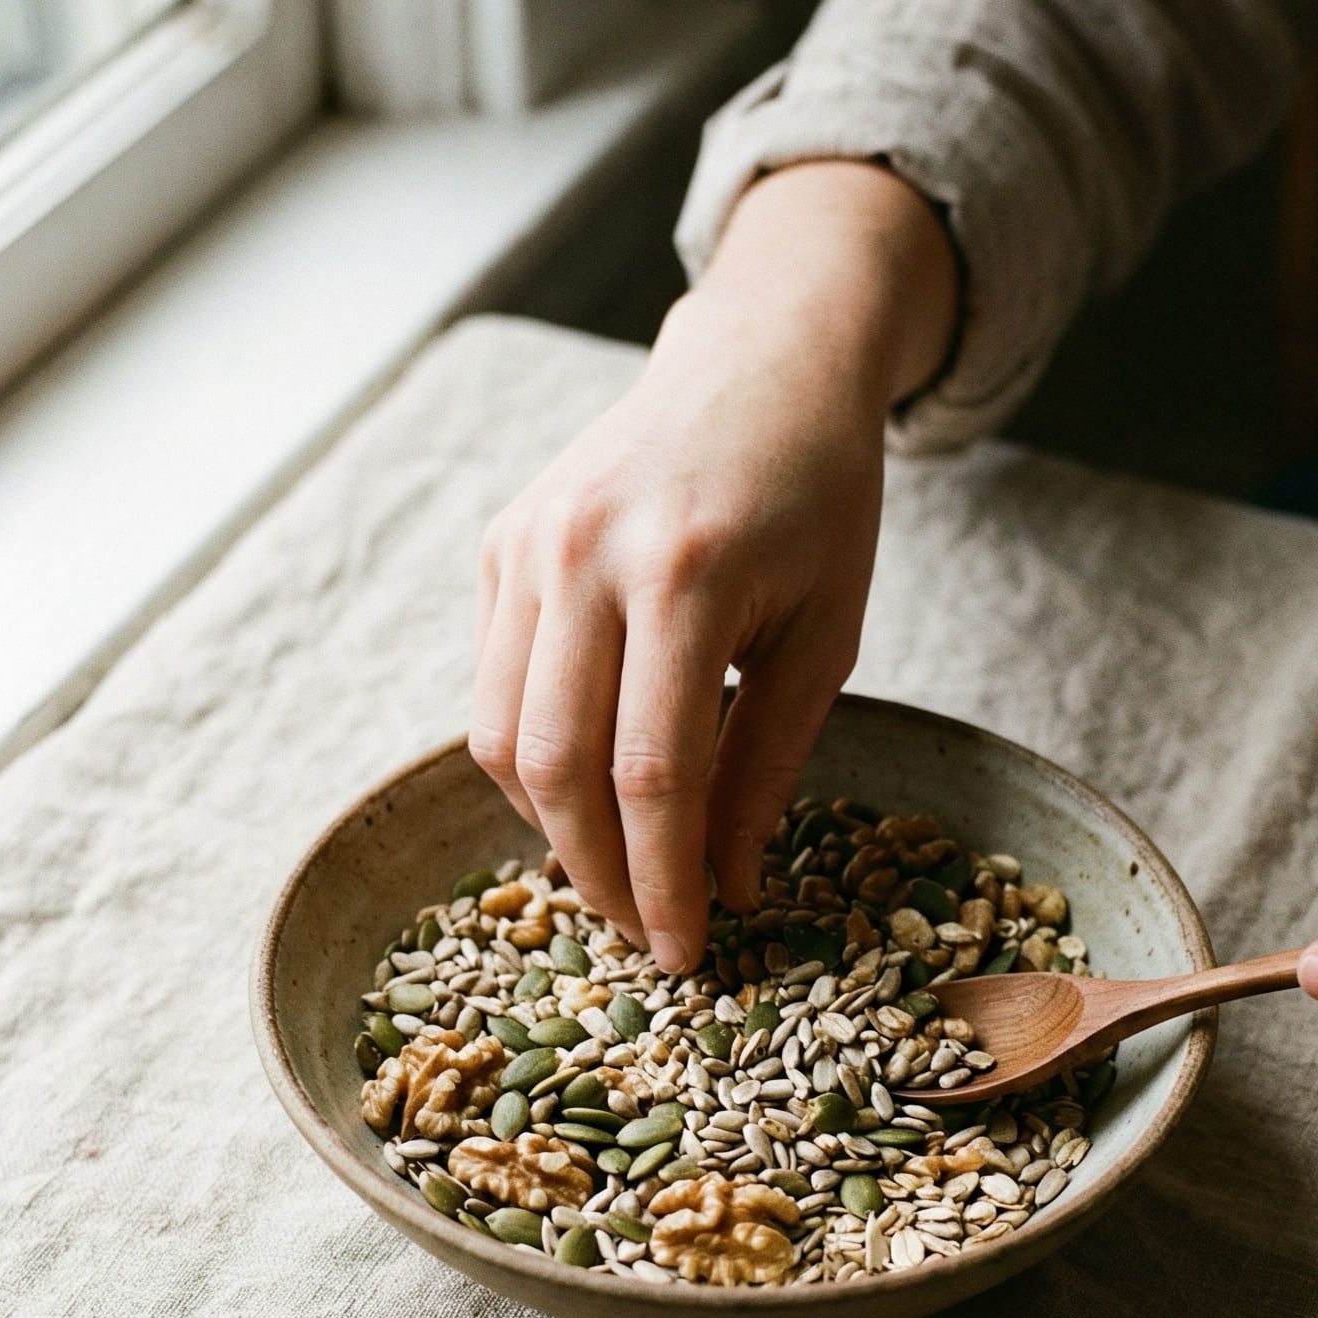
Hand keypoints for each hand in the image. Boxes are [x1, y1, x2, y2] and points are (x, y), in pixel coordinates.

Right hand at [470, 161, 956, 970]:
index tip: (686, 952)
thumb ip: (766, 766)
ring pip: (502, 737)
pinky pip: (493, 687)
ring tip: (620, 868)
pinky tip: (592, 786)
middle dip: (597, 875)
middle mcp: (582, 552)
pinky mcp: (498, 545)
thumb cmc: (817, 501)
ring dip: (553, 827)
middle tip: (645, 931)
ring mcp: (526, 544)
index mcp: (684, 572)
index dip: (662, 881)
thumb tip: (724, 889)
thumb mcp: (824, 635)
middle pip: (556, 767)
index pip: (651, 774)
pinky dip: (534, 758)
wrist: (760, 364)